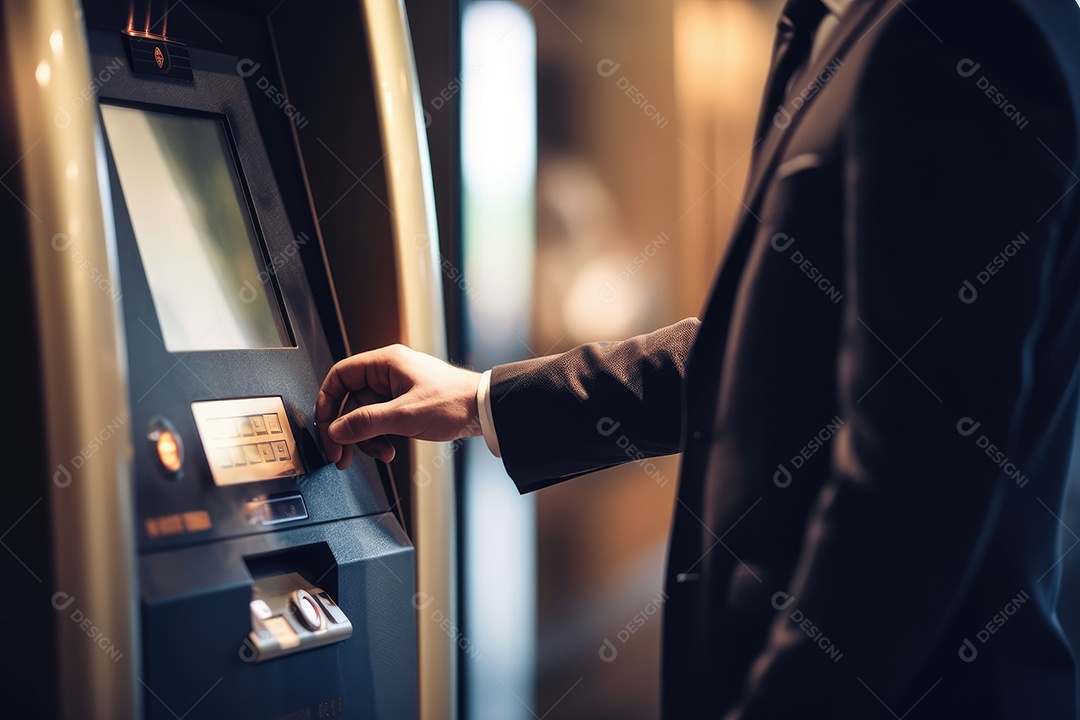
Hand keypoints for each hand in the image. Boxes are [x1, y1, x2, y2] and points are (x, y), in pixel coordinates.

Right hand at [315, 344, 482, 468]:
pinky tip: (389, 451)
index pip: (340, 376)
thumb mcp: (405, 415)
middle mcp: (388, 373)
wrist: (484, 411)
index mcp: (385, 363)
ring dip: (366, 439)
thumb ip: (366, 423)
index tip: (326, 428)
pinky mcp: (406, 405)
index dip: (327, 403)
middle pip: (350, 401)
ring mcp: (397, 390)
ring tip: (379, 455)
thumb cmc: (454, 402)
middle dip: (347, 430)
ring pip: (365, 416)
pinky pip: (381, 422)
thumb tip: (336, 431)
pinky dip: (380, 438)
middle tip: (341, 455)